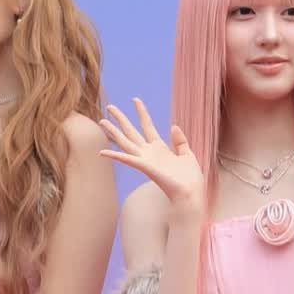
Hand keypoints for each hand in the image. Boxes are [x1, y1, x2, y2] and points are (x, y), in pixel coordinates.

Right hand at [99, 98, 204, 214]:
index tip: (135, 99)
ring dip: (113, 132)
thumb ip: (180, 141)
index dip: (141, 112)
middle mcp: (149, 152)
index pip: (147, 126)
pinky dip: (115, 156)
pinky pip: (127, 159)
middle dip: (121, 119)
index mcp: (160, 148)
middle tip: (109, 106)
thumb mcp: (188, 154)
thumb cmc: (190, 178)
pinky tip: (102, 152)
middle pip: (131, 131)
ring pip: (125, 142)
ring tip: (101, 120)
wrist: (191, 193)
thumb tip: (174, 126)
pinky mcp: (145, 167)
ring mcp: (145, 160)